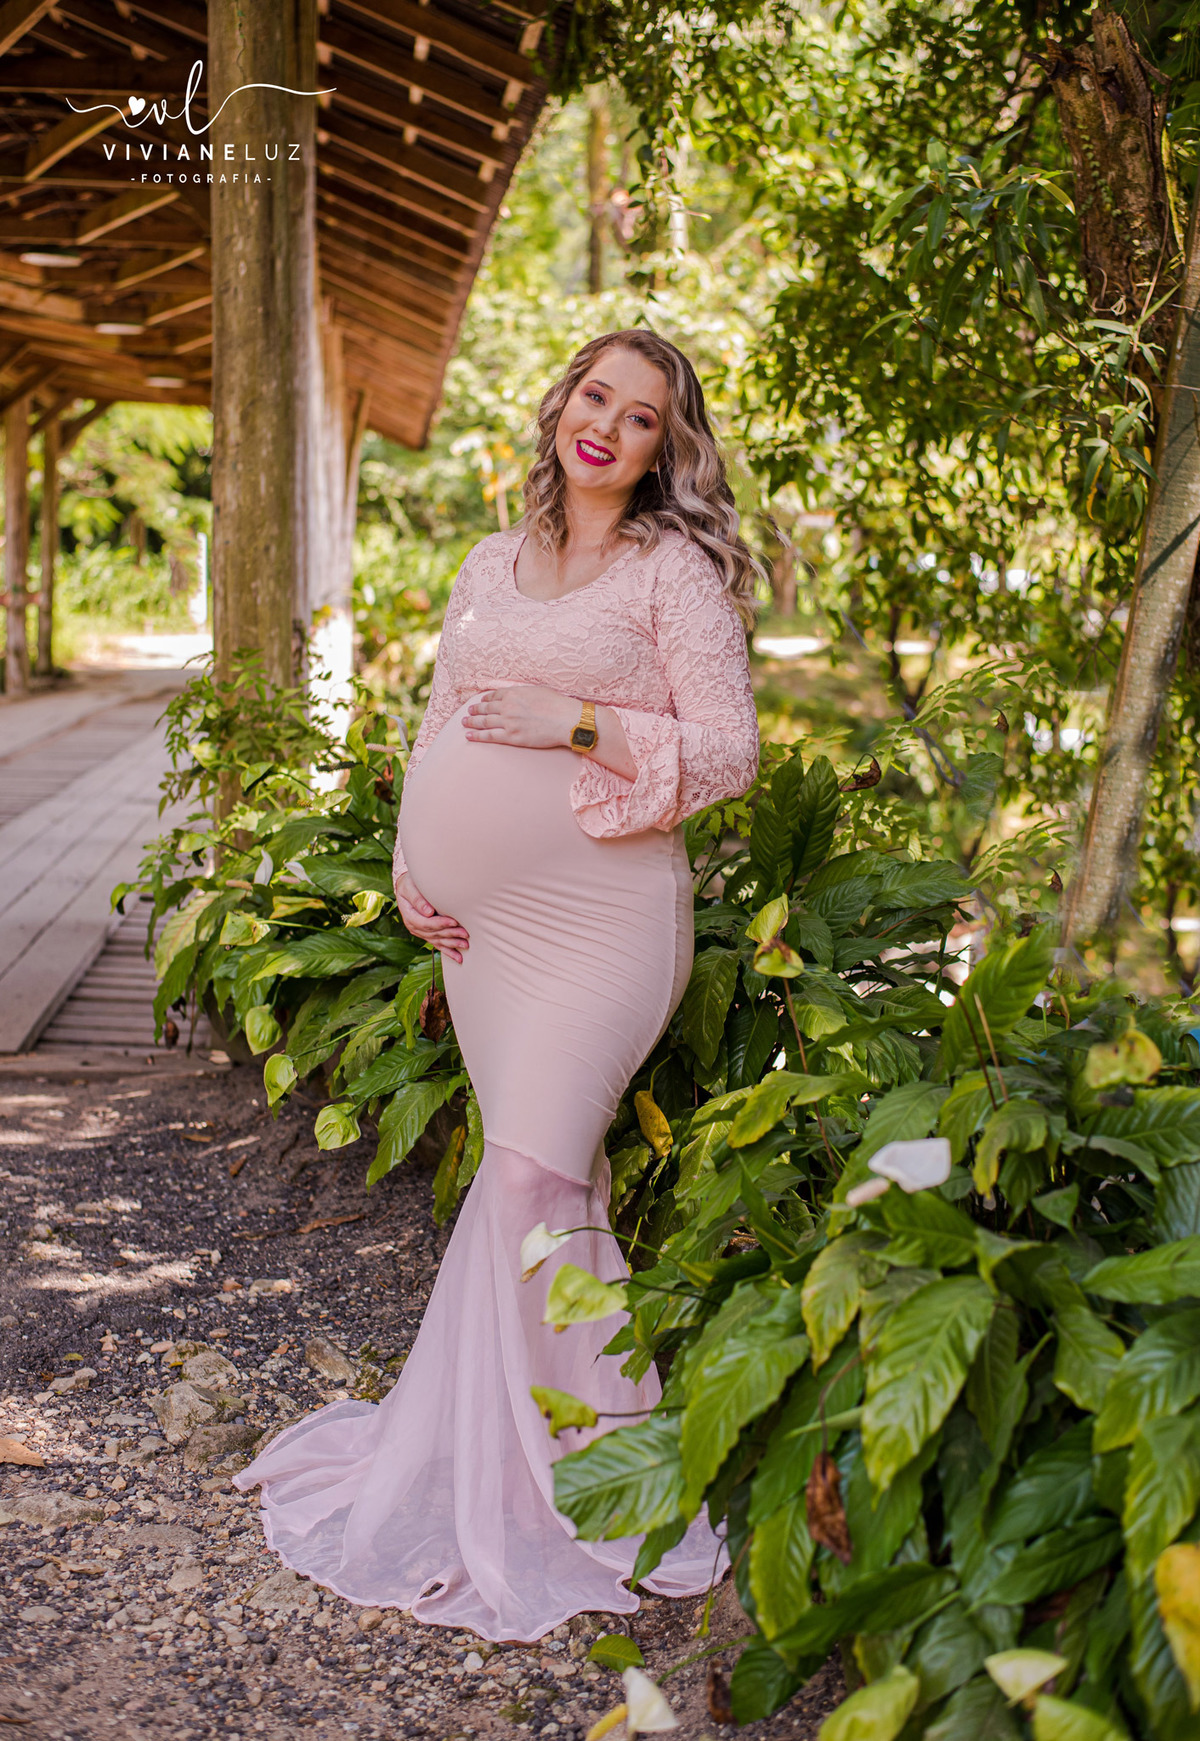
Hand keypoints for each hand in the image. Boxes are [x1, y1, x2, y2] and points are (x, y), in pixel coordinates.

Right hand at [394, 872, 468, 963]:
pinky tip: (458, 957)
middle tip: (465, 933)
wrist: (407, 888)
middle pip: (434, 933)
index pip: (426, 923)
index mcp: (410, 916)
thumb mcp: (409, 887)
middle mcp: (414, 927)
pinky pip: (438, 945)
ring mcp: (421, 933)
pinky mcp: (427, 935)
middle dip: (450, 934)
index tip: (454, 922)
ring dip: (452, 944)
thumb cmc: (410, 884)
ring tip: (465, 945)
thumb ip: (417, 899)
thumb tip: (428, 912)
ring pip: (438, 941)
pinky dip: (449, 952)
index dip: (440, 923)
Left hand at [462, 685, 577, 748]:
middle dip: (475, 710)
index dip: (486, 699)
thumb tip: (519, 695)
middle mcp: (508, 706)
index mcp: (514, 693)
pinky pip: (489, 736)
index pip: (495, 695)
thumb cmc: (557, 704)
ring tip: (464, 722)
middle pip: (486, 708)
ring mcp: (508, 722)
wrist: (565, 720)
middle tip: (468, 711)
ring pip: (484, 722)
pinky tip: (469, 735)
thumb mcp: (538, 691)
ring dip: (472, 722)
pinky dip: (477, 735)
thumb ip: (524, 693)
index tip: (481, 701)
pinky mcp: (512, 736)